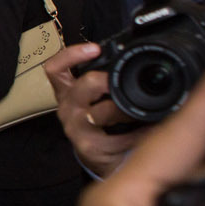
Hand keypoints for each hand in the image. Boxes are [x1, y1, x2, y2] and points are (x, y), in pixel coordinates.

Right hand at [44, 43, 150, 178]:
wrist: (101, 157)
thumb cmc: (102, 121)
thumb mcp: (97, 99)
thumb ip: (108, 79)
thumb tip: (140, 56)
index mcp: (69, 91)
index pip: (56, 69)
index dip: (71, 55)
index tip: (95, 48)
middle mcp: (68, 108)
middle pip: (82, 87)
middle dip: (105, 81)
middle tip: (120, 82)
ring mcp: (76, 129)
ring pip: (99, 114)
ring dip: (126, 111)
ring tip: (143, 112)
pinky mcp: (89, 148)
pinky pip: (119, 138)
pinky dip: (138, 134)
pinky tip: (148, 131)